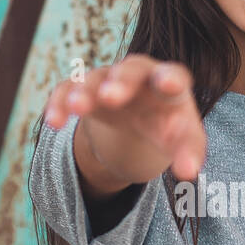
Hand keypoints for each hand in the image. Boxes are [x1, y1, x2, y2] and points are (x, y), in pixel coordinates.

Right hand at [43, 54, 206, 188]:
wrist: (138, 117)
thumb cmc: (166, 124)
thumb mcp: (183, 138)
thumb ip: (189, 153)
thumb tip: (188, 173)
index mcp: (169, 85)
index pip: (173, 75)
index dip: (170, 79)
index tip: (168, 85)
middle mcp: (138, 75)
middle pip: (131, 71)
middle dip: (122, 82)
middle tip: (110, 97)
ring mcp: (107, 79)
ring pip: (94, 79)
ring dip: (85, 92)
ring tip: (77, 108)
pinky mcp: (83, 89)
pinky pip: (67, 90)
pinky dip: (60, 103)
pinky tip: (55, 121)